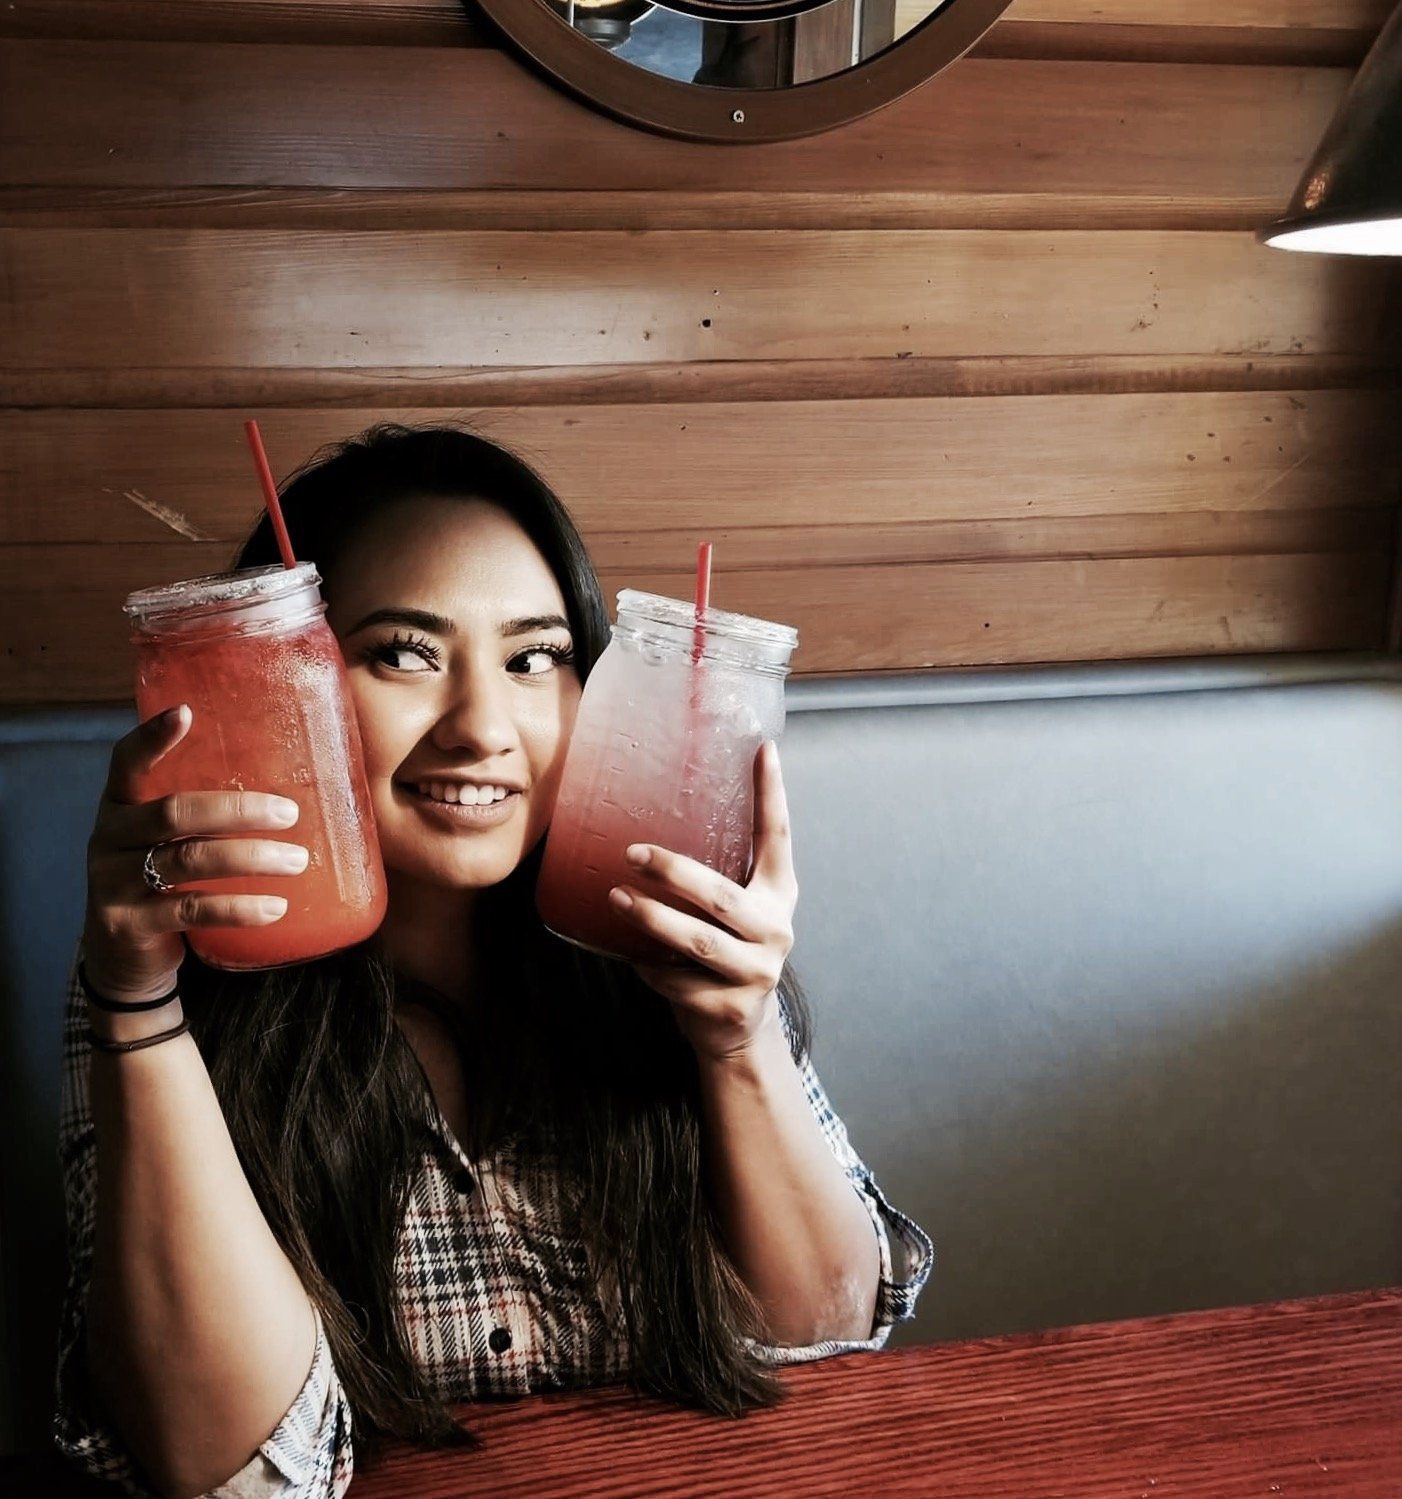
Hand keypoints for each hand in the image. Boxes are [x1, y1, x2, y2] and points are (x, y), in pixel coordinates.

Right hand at [82, 704, 306, 1000]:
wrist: (122, 961)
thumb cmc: (161, 885)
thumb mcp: (165, 845)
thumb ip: (201, 818)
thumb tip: (294, 788)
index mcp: (119, 807)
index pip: (126, 762)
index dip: (152, 737)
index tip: (185, 711)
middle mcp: (108, 838)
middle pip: (174, 812)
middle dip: (238, 810)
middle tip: (290, 814)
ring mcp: (112, 883)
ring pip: (188, 859)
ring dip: (251, 859)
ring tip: (298, 861)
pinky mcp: (128, 925)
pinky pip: (191, 909)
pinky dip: (238, 908)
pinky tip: (276, 907)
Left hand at [609, 740, 796, 1063]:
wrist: (737, 1030)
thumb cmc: (724, 952)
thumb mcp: (732, 912)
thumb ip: (713, 879)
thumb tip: (649, 821)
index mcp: (779, 894)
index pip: (778, 838)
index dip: (772, 794)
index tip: (763, 750)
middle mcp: (777, 929)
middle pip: (722, 895)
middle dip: (674, 872)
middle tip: (633, 852)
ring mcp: (759, 970)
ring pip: (698, 940)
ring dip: (652, 919)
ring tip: (617, 898)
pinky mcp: (733, 1006)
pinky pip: (678, 981)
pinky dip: (650, 969)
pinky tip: (635, 960)